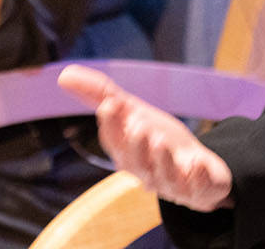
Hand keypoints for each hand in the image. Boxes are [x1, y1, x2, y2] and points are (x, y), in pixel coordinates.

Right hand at [58, 65, 234, 211]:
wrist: (200, 168)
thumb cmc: (159, 140)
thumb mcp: (134, 113)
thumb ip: (101, 94)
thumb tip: (63, 74)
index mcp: (127, 154)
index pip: (114, 142)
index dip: (111, 125)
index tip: (110, 104)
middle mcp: (147, 172)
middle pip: (136, 162)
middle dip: (136, 145)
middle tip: (139, 125)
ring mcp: (174, 183)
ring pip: (165, 175)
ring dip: (162, 158)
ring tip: (161, 139)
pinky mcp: (201, 189)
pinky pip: (200, 187)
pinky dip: (200, 175)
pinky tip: (198, 164)